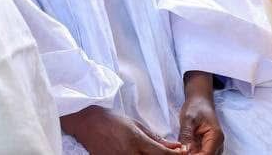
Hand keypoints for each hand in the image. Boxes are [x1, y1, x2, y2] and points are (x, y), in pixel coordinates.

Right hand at [61, 106, 185, 154]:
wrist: (88, 123)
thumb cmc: (113, 120)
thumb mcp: (137, 125)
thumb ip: (157, 138)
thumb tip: (176, 146)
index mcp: (136, 141)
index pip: (162, 154)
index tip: (183, 153)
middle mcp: (129, 154)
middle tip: (171, 154)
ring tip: (154, 153)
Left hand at [178, 72, 222, 154]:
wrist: (199, 100)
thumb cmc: (196, 106)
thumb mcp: (188, 119)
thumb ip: (186, 135)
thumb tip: (183, 150)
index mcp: (215, 137)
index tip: (181, 153)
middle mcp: (217, 144)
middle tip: (179, 150)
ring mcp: (213, 146)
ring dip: (191, 154)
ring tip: (180, 148)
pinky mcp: (206, 146)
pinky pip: (200, 154)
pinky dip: (191, 153)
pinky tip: (183, 148)